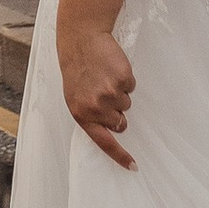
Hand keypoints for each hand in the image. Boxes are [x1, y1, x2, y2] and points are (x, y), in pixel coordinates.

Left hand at [58, 23, 136, 170]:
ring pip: (127, 104)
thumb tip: (112, 129)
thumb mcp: (75, 97)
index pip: (104, 142)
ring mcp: (110, 94)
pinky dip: (125, 79)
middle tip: (102, 92)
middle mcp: (96, 108)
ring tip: (103, 77)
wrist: (81, 41)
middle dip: (116, 112)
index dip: (120, 155)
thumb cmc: (78, 71)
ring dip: (119, 92)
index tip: (133, 166)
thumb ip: (90, 115)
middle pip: (120, 123)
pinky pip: (132, 87)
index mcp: (81, 115)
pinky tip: (111, 69)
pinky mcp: (123, 80)